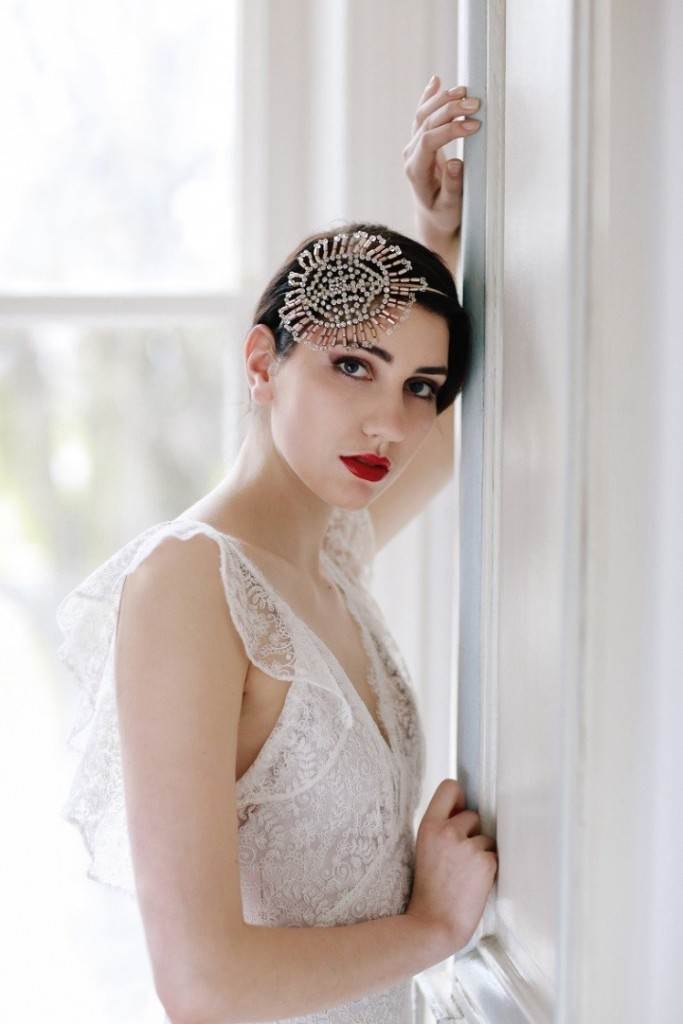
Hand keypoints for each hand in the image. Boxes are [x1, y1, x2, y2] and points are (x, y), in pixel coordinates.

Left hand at [403, 74, 480, 253]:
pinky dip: (429, 97)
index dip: (450, 130)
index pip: (428, 141)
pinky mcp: (420, 141)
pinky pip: (422, 114)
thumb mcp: (450, 207)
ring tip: (466, 91)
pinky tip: (436, 81)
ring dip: (443, 99)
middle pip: (426, 123)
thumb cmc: (444, 214)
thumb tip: (455, 164)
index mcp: (416, 172)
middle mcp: (411, 155)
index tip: (474, 125)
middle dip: (451, 110)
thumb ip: (452, 188)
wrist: (433, 216)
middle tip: (477, 105)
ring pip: (423, 114)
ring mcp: (413, 146)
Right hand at [406, 778, 496, 955]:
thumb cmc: (429, 891)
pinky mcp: (485, 862)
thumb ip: (441, 828)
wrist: (433, 924)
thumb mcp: (424, 849)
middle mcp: (448, 831)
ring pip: (487, 838)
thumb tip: (464, 811)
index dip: (459, 798)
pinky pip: (495, 856)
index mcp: (429, 825)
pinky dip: (489, 869)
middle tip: (459, 860)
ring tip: (465, 876)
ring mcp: (467, 846)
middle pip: (473, 815)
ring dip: (481, 853)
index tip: (461, 811)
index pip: (450, 787)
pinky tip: (475, 884)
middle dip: (472, 833)